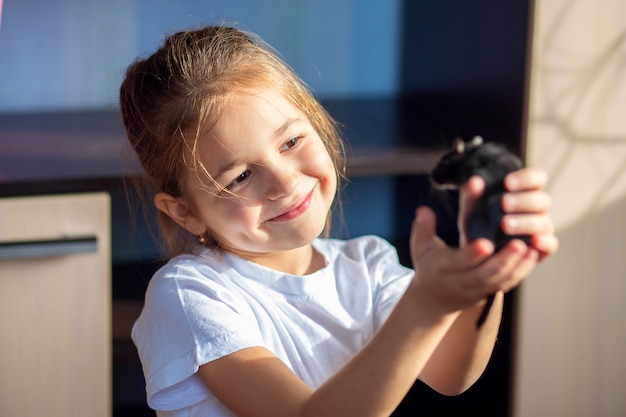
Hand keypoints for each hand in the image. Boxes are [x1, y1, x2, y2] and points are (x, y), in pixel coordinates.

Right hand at [408, 206, 536, 317]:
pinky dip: (521, 272)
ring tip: (530, 249)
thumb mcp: (421, 247)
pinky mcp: (489, 292)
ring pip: (499, 281)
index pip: (459, 262)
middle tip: (519, 243)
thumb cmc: (429, 266)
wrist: (433, 299)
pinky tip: (532, 256)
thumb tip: (423, 209)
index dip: (472, 254)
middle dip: (503, 260)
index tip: (486, 242)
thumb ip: (423, 227)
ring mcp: (477, 289)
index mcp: (443, 268)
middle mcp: (461, 281)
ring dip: (516, 266)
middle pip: (484, 274)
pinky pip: (507, 283)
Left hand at [458, 167, 558, 260]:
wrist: (479, 252)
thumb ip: (473, 195)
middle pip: (542, 200)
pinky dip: (544, 242)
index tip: (507, 182)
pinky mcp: (544, 248)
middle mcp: (537, 209)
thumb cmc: (480, 224)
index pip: (537, 178)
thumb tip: (474, 181)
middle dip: (523, 201)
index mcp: (526, 192)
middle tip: (504, 203)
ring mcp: (542, 228)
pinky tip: (533, 241)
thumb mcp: (472, 210)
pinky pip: (551, 244)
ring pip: (544, 222)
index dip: (526, 178)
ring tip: (505, 224)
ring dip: (526, 222)